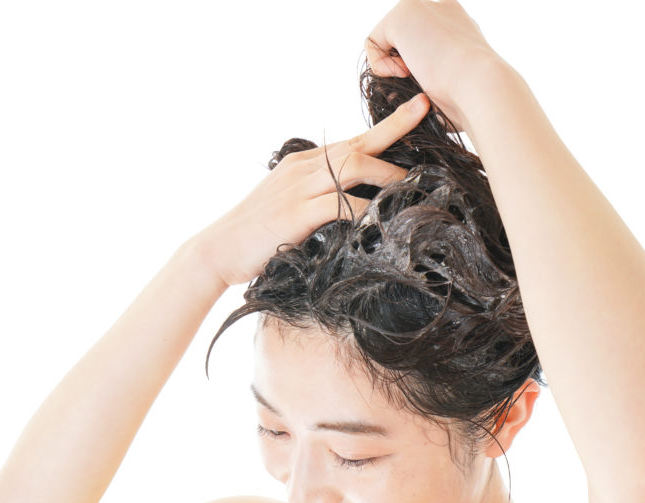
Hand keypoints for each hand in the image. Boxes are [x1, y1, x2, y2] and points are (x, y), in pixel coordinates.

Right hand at [196, 93, 429, 286]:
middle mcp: (303, 168)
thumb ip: (317, 196)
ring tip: (411, 184)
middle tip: (428, 123)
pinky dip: (367, 209)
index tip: (417, 109)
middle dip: (396, 131)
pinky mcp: (296, 214)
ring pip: (352, 166)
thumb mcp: (287, 204)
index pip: (351, 140)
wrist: (217, 250)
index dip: (387, 126)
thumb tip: (354, 204)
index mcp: (303, 164)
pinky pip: (341, 204)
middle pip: (357, 144)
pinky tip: (384, 216)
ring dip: (387, 173)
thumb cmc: (254, 234)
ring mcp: (299, 189)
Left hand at [364, 0, 505, 132]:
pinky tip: (407, 72)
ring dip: (393, 67)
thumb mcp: (451, 92)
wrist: (482, 87)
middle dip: (403, 66)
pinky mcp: (403, 13)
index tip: (433, 85)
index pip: (422, 44)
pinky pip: (372, 42)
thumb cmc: (470, 102)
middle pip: (402, 42)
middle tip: (424, 81)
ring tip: (418, 76)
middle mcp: (442, 10)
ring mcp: (423, 7)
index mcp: (458, 26)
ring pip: (385, 42)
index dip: (417, 69)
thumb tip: (405, 96)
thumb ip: (431, 85)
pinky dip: (381, 66)